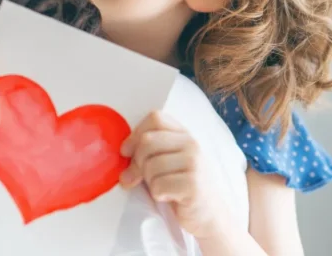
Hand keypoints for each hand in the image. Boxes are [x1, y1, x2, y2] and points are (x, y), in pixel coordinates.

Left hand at [119, 111, 232, 239]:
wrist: (209, 214)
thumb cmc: (183, 187)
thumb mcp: (169, 162)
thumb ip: (150, 151)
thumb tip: (122, 153)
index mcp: (184, 135)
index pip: (155, 118)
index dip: (135, 134)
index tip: (126, 152)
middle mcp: (191, 144)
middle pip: (147, 141)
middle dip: (137, 162)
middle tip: (139, 178)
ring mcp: (194, 163)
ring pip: (150, 166)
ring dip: (149, 182)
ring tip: (162, 188)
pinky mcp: (193, 184)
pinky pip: (158, 185)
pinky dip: (158, 194)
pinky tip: (169, 197)